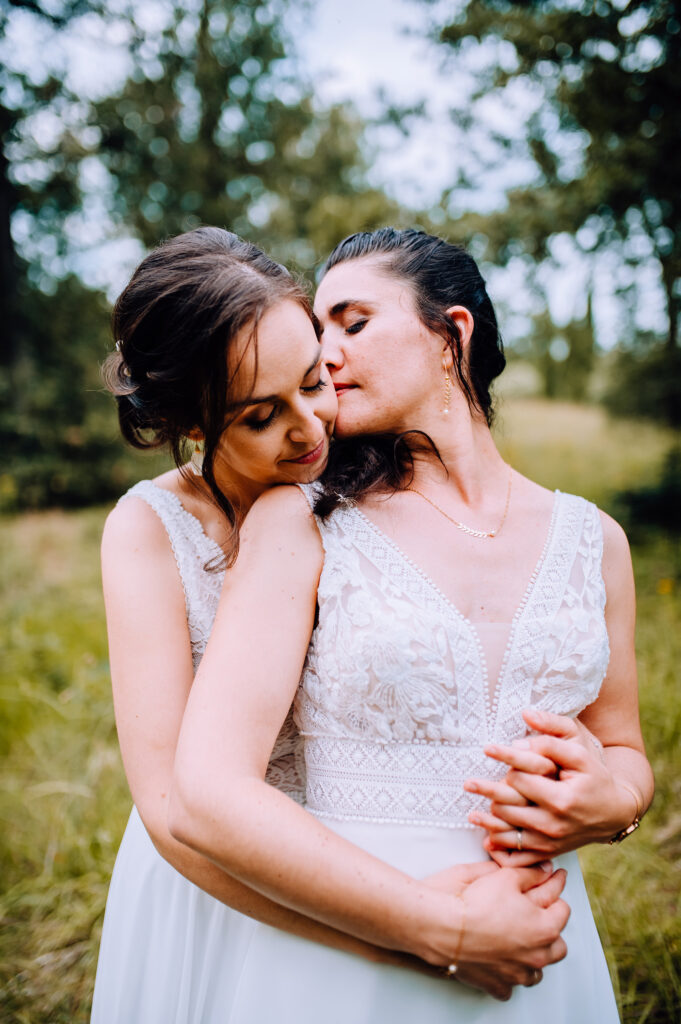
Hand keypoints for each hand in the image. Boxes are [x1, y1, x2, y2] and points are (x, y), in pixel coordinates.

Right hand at [427, 862, 567, 999]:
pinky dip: (508, 976)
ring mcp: (518, 974)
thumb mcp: (506, 877)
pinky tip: (501, 962)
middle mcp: (537, 956)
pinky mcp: (498, 985)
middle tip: (535, 916)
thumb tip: (545, 871)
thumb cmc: (475, 902)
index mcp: (545, 928)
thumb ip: (531, 874)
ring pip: (537, 971)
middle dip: (550, 931)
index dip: (553, 894)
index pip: (563, 910)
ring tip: (519, 942)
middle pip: (558, 946)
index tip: (548, 885)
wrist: (445, 928)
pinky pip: (511, 987)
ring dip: (532, 957)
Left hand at [464, 709, 639, 863]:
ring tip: (471, 813)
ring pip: (508, 833)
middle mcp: (553, 824)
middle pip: (508, 807)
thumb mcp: (580, 751)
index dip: (506, 762)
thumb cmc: (595, 777)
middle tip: (468, 783)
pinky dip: (501, 848)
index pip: (521, 779)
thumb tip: (526, 715)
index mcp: (561, 798)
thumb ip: (553, 733)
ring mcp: (550, 841)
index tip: (488, 748)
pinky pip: (519, 855)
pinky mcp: (549, 851)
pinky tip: (487, 839)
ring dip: (488, 821)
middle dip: (489, 792)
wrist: (614, 812)